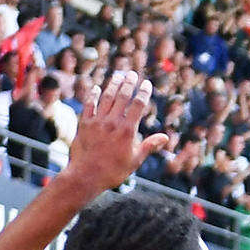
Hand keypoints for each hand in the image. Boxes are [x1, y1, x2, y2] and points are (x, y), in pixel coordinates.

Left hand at [57, 69, 172, 193]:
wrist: (86, 176)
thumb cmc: (113, 172)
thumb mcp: (135, 161)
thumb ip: (149, 146)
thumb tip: (165, 138)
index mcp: (127, 131)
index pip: (138, 105)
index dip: (143, 93)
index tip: (146, 84)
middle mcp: (113, 122)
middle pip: (122, 97)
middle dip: (129, 83)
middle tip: (132, 74)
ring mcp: (97, 122)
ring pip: (107, 98)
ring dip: (113, 85)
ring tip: (118, 75)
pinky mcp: (84, 124)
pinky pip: (89, 105)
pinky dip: (94, 96)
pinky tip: (97, 88)